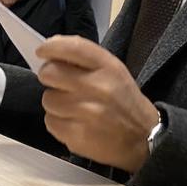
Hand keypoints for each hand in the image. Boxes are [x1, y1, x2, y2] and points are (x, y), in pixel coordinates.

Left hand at [36, 36, 159, 172]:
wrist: (144, 138)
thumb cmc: (123, 101)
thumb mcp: (113, 72)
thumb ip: (85, 61)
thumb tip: (51, 54)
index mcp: (108, 67)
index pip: (72, 48)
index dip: (51, 47)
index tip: (42, 51)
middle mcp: (98, 87)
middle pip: (50, 73)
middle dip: (49, 77)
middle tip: (58, 83)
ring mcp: (88, 112)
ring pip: (48, 99)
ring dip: (55, 103)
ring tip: (72, 107)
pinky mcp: (78, 135)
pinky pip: (50, 122)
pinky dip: (57, 122)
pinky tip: (74, 123)